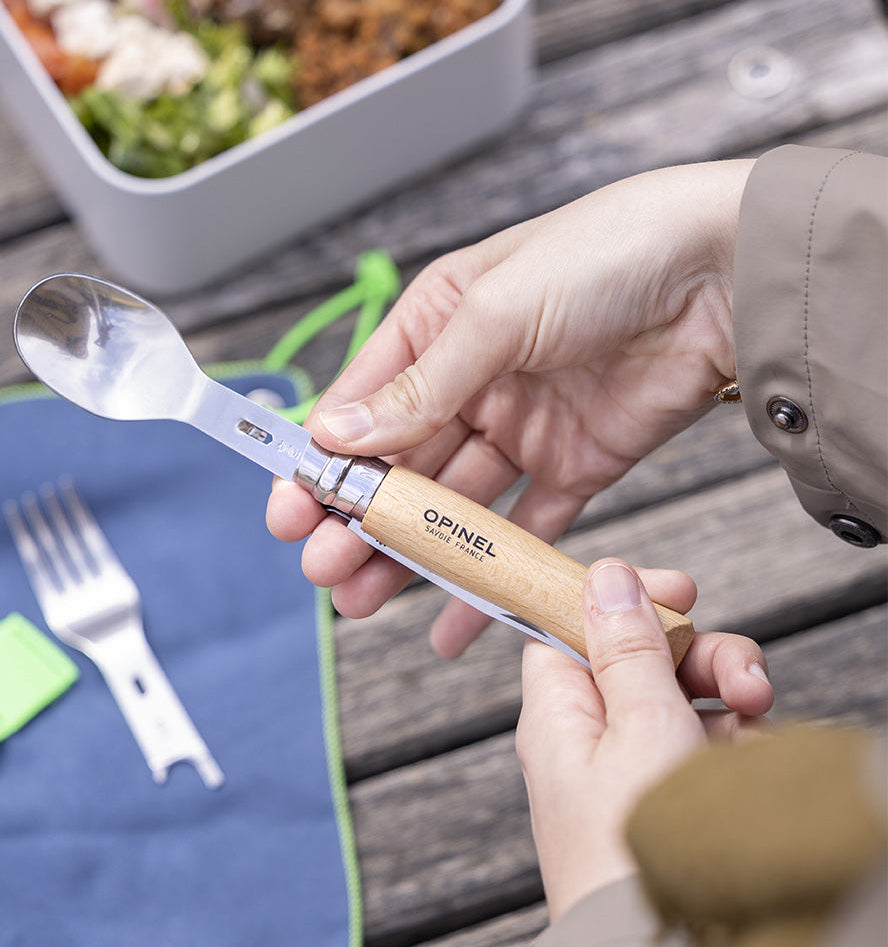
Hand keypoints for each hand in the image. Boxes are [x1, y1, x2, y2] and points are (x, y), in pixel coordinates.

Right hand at [267, 159, 754, 655]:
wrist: (730, 273)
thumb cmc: (610, 254)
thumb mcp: (497, 311)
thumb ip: (422, 384)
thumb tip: (341, 435)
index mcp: (442, 322)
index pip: (365, 400)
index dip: (324, 460)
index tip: (291, 511)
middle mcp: (475, 377)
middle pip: (402, 463)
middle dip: (360, 520)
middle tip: (325, 570)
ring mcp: (524, 425)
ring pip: (452, 504)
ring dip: (411, 553)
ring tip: (365, 600)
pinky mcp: (575, 464)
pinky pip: (524, 528)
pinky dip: (492, 574)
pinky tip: (452, 618)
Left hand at [517, 560, 773, 920]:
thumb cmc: (635, 848)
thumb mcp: (640, 724)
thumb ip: (629, 647)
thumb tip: (605, 576)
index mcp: (557, 711)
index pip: (571, 626)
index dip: (623, 600)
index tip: (679, 588)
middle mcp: (586, 739)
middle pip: (640, 661)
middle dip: (703, 659)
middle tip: (746, 679)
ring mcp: (628, 773)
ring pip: (682, 705)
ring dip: (730, 706)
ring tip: (757, 730)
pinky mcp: (666, 804)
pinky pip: (704, 753)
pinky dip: (734, 751)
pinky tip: (754, 766)